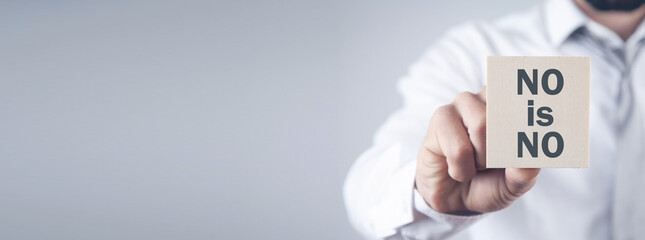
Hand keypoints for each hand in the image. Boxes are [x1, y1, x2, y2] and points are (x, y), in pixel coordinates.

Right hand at [415, 86, 539, 213]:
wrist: (455, 200)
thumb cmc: (487, 182)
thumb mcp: (514, 183)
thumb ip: (524, 174)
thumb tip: (525, 165)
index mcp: (510, 106)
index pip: (527, 102)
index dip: (531, 119)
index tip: (545, 122)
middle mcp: (486, 98)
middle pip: (506, 115)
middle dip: (502, 151)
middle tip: (492, 165)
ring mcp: (461, 104)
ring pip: (482, 127)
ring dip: (481, 160)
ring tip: (474, 166)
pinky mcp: (440, 118)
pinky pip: (459, 149)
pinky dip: (462, 170)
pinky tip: (456, 169)